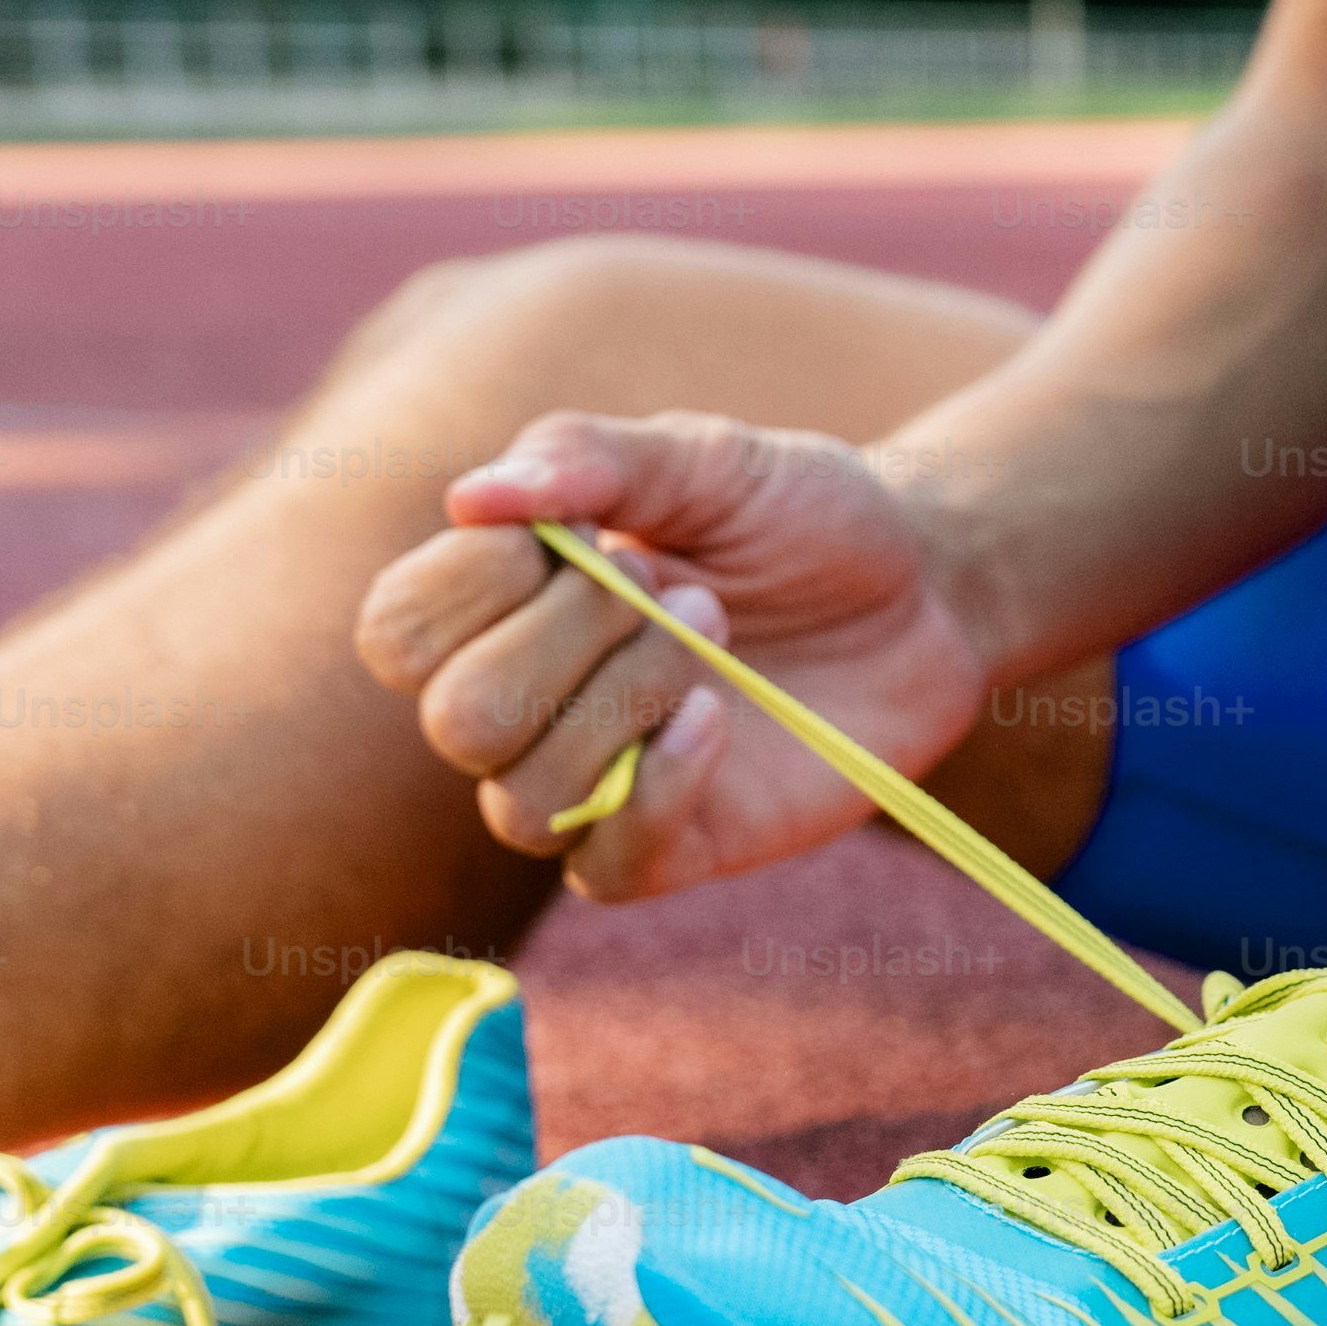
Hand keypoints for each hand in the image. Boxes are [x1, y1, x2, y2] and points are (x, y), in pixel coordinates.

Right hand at [354, 410, 991, 901]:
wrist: (928, 592)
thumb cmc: (801, 516)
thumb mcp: (706, 458)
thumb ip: (591, 460)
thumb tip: (469, 496)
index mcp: (503, 603)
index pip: (398, 630)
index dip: (474, 584)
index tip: (583, 531)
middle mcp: (527, 703)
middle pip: (457, 720)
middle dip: (566, 644)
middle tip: (678, 590)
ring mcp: (593, 785)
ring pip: (519, 803)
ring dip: (625, 704)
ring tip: (717, 632)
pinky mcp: (669, 850)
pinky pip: (604, 867)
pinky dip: (658, 790)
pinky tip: (719, 719)